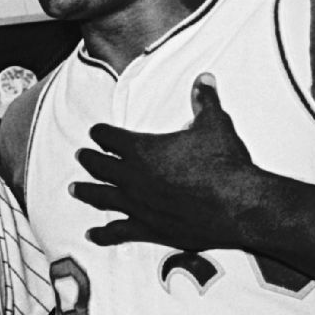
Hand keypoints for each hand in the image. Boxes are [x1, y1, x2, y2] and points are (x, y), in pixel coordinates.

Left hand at [70, 73, 272, 251]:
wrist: (240, 204)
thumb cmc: (225, 164)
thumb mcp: (215, 124)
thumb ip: (204, 100)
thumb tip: (204, 79)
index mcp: (142, 150)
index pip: (110, 137)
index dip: (101, 133)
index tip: (96, 132)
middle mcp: (133, 177)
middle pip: (100, 166)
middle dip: (88, 159)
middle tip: (80, 156)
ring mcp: (138, 205)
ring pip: (102, 197)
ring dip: (87, 192)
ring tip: (74, 189)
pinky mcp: (150, 229)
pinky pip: (120, 232)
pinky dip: (104, 234)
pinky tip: (94, 235)